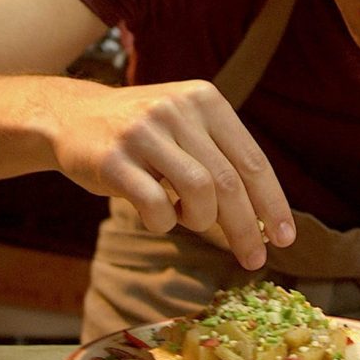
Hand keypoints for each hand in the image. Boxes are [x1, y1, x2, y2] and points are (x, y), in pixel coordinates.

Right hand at [49, 79, 294, 269]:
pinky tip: (159, 216)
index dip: (273, 204)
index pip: (252, 161)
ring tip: (188, 219)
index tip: (287, 238)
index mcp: (205, 100)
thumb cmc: (143, 134)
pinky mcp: (113, 159)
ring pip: (199, 193)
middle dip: (247, 228)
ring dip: (201, 221)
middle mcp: (177, 110)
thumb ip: (222, 159)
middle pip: (229, 183)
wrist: (72, 117)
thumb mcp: (186, 127)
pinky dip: (164, 222)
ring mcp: (143, 132)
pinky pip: (155, 205)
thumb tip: (267, 219)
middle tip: (254, 259)